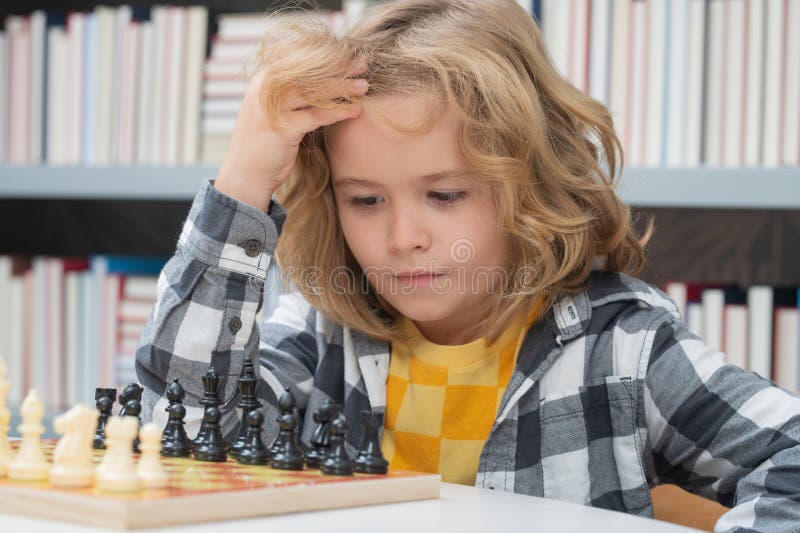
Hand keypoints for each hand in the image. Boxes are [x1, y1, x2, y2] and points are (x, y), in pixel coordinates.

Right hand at [214, 57, 369, 211]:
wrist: (245, 174)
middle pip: (308, 71)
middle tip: (362, 64)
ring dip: (342, 87)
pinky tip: (355, 111)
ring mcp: (273, 108)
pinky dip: (338, 112)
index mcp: (263, 80)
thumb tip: (322, 83)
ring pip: (314, 91)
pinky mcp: (283, 128)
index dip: (325, 55)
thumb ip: (290, 95)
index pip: (297, 58)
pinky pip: (317, 115)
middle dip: (338, 66)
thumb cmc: (263, 143)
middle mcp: (266, 89)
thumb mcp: (273, 111)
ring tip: (364, 86)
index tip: (347, 56)